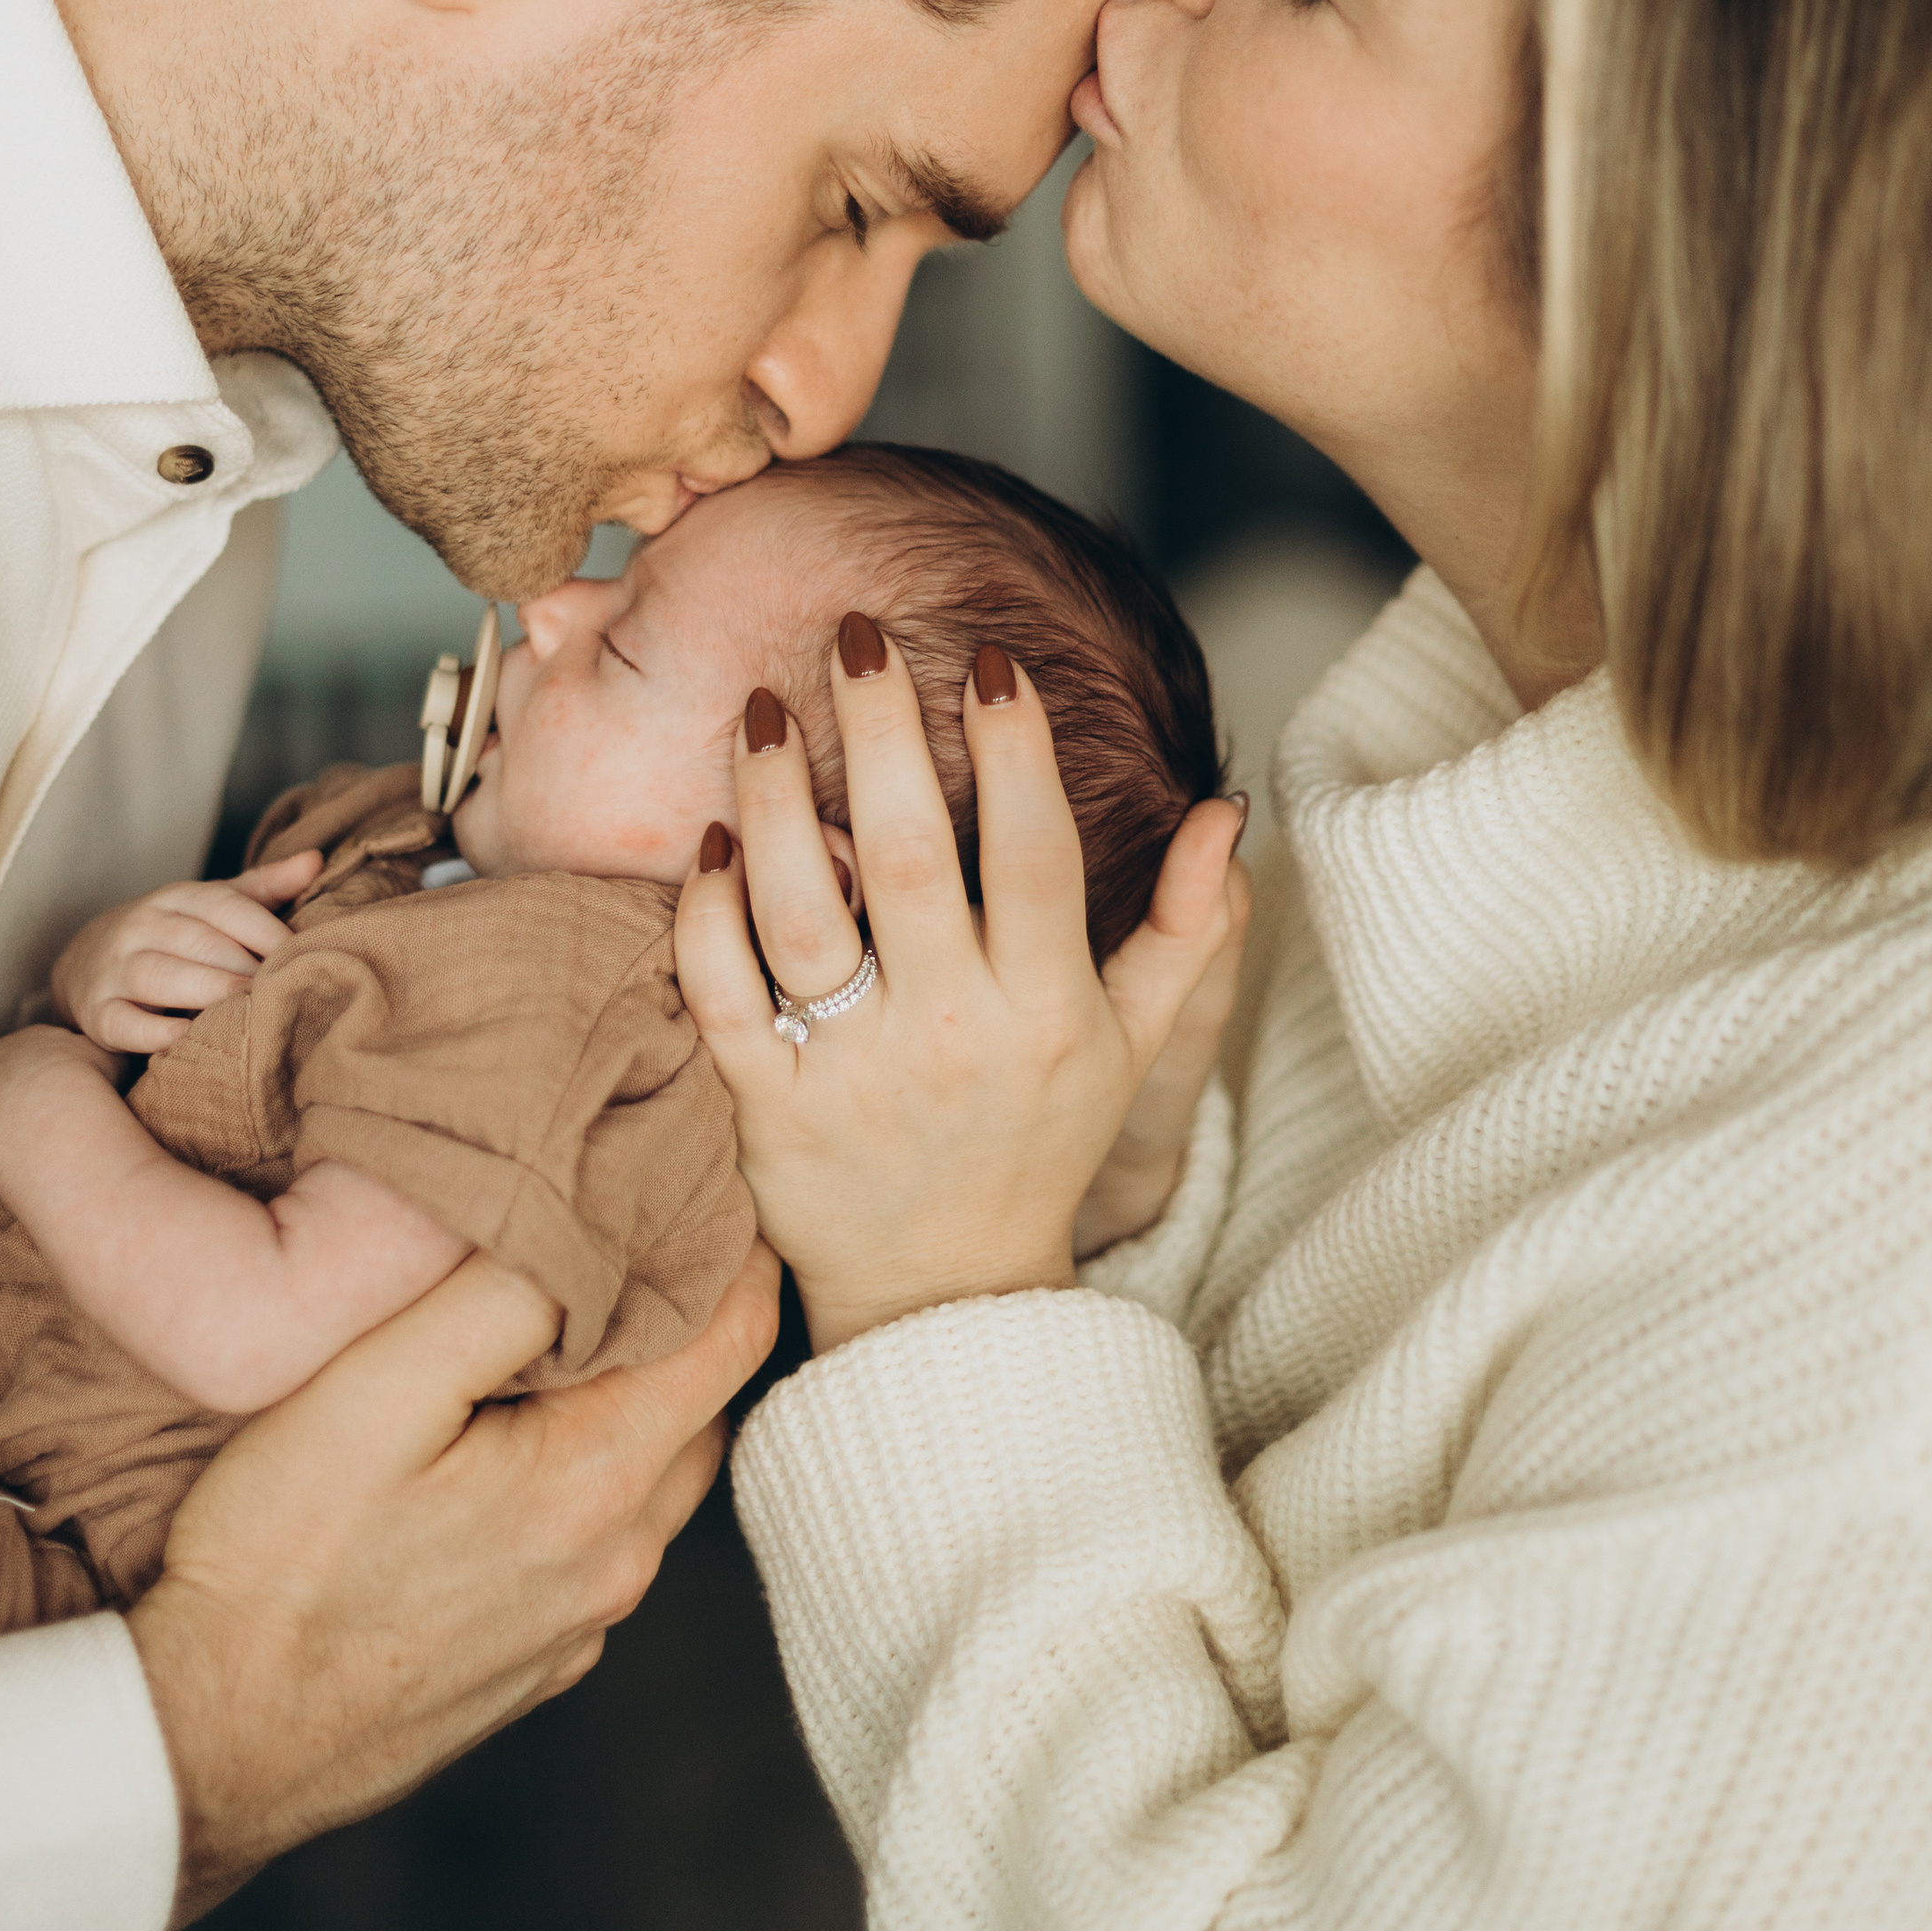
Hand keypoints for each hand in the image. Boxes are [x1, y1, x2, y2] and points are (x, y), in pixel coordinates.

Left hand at [0, 1022, 123, 1194]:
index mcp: (27, 1045)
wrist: (51, 1113)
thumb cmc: (85, 1087)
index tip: (49, 1105)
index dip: (36, 1084)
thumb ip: (107, 1054)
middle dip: (0, 1106)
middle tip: (24, 1137)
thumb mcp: (110, 1058)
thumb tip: (121, 1054)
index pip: (24, 1060)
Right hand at [50, 851, 321, 1053]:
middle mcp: (142, 927)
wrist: (84, 966)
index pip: (223, 905)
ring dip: (206, 992)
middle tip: (285, 990)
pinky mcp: (98, 1014)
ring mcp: (114, 970)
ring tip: (246, 1009)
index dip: (264, 929)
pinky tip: (185, 1039)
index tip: (303, 954)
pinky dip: (152, 1032)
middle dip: (243, 965)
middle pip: (197, 941)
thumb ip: (263, 887)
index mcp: (176, 898)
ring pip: (160, 976)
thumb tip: (316, 859)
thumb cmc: (171, 935)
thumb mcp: (211, 906)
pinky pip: (123, 1023)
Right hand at [129, 1236, 781, 1925]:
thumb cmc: (279, 1559)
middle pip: (705, 1402)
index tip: (702, 1180)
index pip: (733, 1336)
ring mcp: (583, 1622)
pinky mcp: (541, 1660)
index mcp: (595, 1480)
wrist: (214, 1742)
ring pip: (657, 1474)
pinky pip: (605, 1541)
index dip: (730, 1246)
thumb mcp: (374, 1390)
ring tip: (566, 1329)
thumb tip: (592, 1225)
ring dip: (639, 1398)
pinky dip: (593, 1476)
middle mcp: (616, 1561)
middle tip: (632, 1235)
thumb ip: (497, 1299)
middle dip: (688, 1316)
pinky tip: (514, 1446)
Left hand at [674, 620, 1245, 1352]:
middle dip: (880, 733)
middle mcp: (951, 1035)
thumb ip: (1186, 930)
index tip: (991, 660)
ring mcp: (852, 1073)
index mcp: (1044, 1009)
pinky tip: (710, 837)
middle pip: (907, 858)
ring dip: (772, 800)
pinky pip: (720, 993)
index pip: (1036, 858)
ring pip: (798, 913)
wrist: (942, 1298)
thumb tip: (1226, 812)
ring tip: (760, 709)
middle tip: (854, 632)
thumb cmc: (1035, 1140)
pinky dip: (706, 911)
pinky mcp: (765, 1109)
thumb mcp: (1130, 1045)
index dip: (1017, 754)